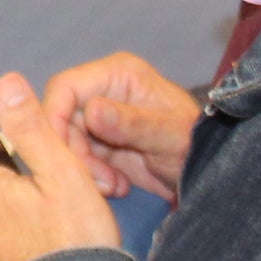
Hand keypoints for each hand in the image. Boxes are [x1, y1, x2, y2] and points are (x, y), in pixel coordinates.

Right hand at [41, 53, 200, 202]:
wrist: (207, 170)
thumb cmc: (196, 144)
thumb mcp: (168, 136)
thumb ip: (132, 123)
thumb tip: (92, 111)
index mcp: (117, 74)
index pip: (65, 87)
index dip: (54, 117)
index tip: (58, 153)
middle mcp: (103, 90)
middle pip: (61, 117)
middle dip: (74, 152)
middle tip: (102, 181)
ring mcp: (100, 116)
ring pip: (67, 140)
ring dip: (85, 168)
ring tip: (115, 186)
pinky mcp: (100, 140)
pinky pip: (79, 157)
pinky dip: (93, 176)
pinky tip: (118, 186)